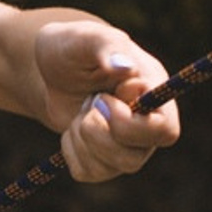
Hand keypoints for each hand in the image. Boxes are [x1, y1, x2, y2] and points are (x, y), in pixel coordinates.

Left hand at [33, 21, 180, 181]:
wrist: (48, 68)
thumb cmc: (73, 48)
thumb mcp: (85, 39)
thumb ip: (107, 46)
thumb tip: (125, 68)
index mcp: (155, 94)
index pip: (163, 131)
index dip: (125, 120)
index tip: (101, 96)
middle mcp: (148, 123)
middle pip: (135, 158)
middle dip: (98, 134)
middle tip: (89, 104)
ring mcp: (128, 144)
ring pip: (114, 168)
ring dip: (84, 140)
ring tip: (82, 112)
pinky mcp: (104, 158)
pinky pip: (88, 172)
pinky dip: (71, 151)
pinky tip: (73, 127)